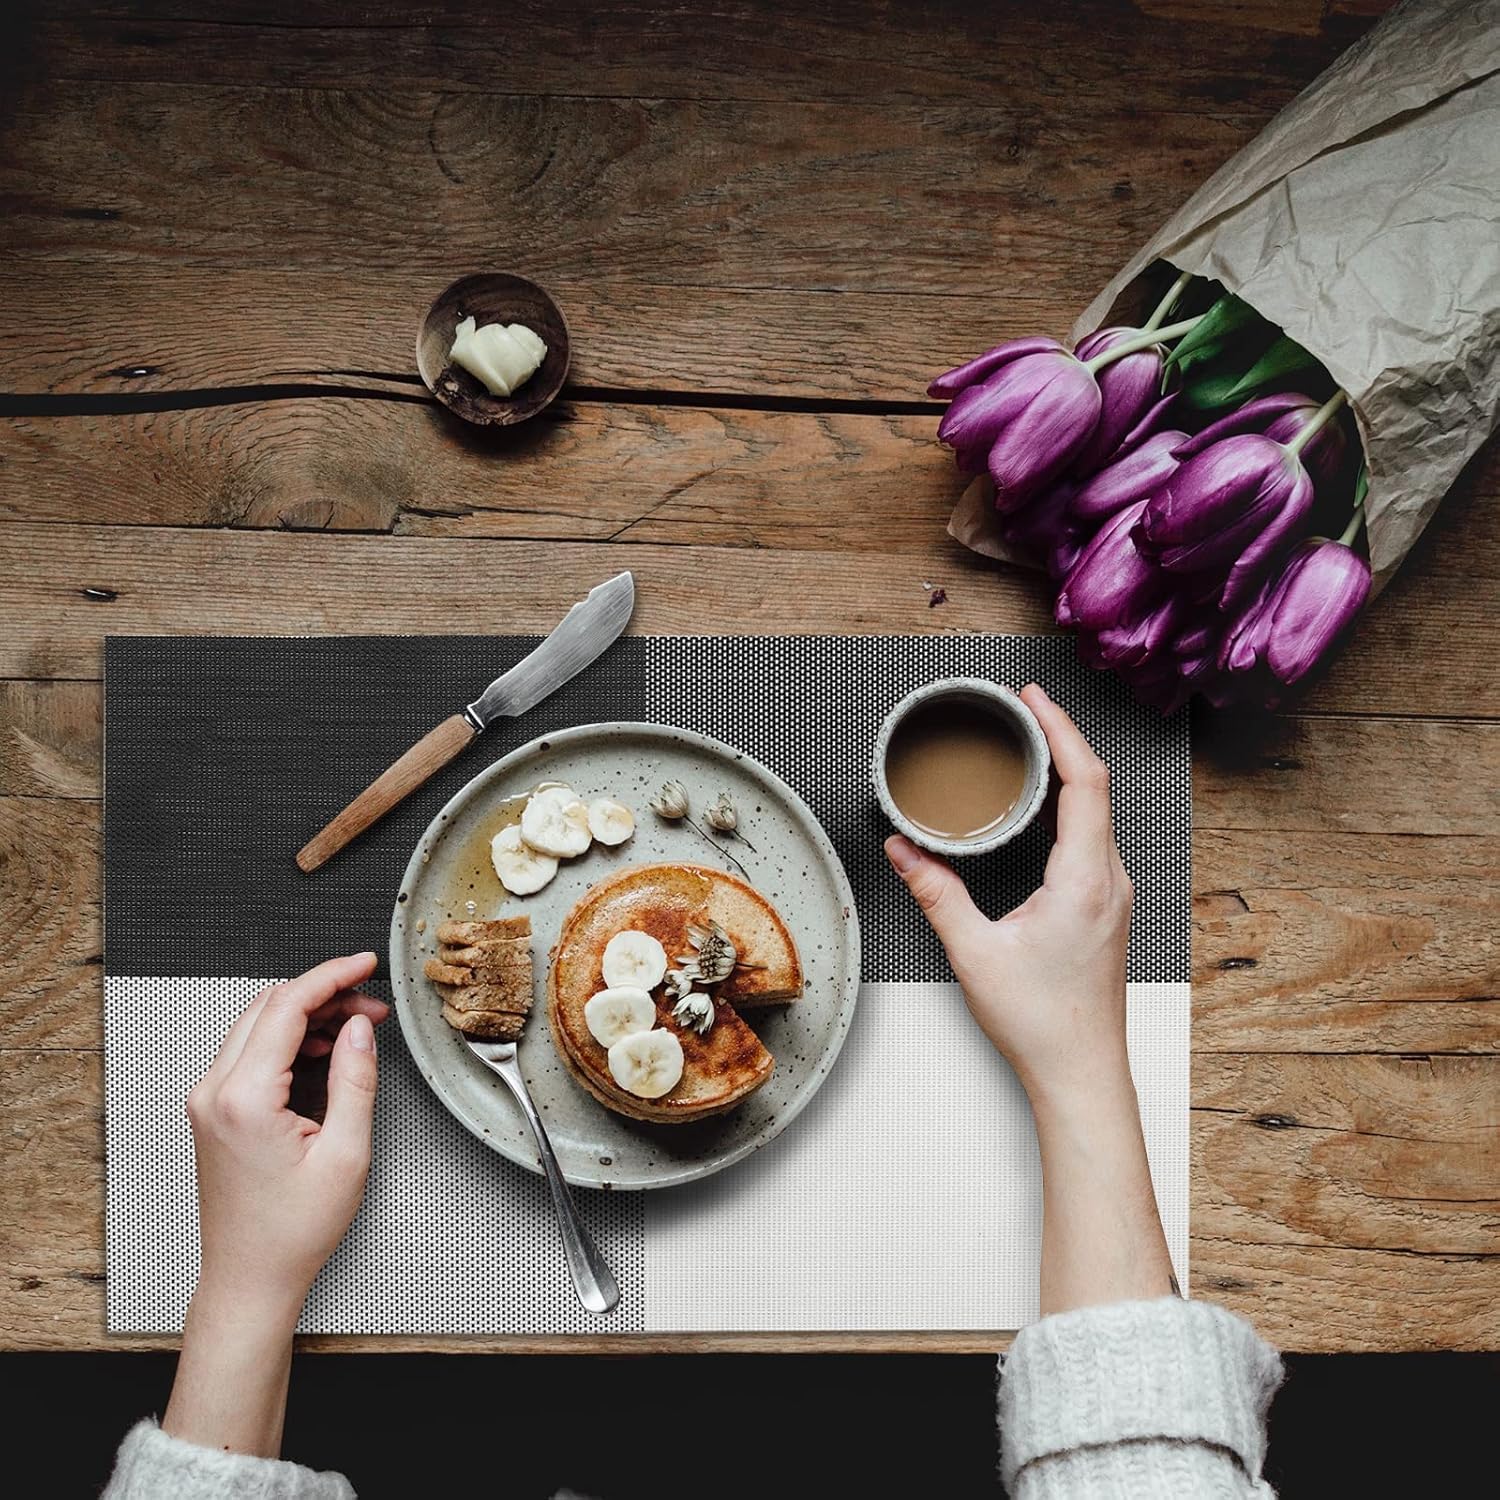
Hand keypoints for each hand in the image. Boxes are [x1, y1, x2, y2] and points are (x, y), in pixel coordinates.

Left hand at [185, 952, 389, 1316]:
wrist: (249, 1278)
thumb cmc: (292, 1232)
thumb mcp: (346, 1154)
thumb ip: (354, 1080)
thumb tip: (359, 1028)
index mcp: (243, 1098)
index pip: (287, 1006)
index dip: (332, 975)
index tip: (365, 964)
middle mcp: (214, 1092)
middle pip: (270, 1006)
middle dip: (326, 993)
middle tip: (372, 1003)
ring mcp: (208, 1100)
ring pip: (259, 1024)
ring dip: (309, 1014)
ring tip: (358, 1027)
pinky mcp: (214, 1109)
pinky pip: (250, 1051)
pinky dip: (290, 1038)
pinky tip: (326, 1050)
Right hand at [886, 685, 1174, 1311]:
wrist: (1082, 1073)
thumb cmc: (1039, 1021)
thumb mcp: (974, 952)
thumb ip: (937, 893)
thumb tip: (901, 849)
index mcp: (1086, 880)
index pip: (1085, 782)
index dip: (1061, 730)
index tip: (1031, 699)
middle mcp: (1110, 880)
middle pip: (1096, 786)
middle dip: (1060, 738)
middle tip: (1021, 708)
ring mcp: (1113, 894)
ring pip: (1098, 812)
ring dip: (1067, 771)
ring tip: (1028, 745)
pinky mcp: (1105, 908)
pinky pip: (1093, 837)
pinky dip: (1069, 805)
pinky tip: (1040, 805)